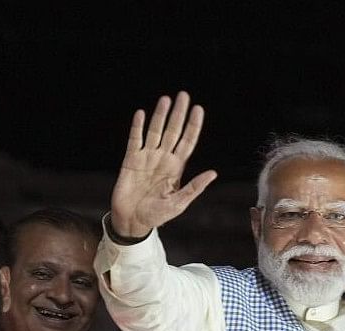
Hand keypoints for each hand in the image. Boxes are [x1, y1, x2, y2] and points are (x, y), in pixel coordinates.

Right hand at [109, 91, 217, 237]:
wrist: (132, 221)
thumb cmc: (157, 215)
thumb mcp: (179, 203)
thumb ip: (194, 187)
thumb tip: (213, 173)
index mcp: (176, 168)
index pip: (187, 142)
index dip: (193, 126)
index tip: (198, 109)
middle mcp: (163, 158)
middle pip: (173, 131)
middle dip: (179, 114)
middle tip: (184, 96)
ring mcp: (147, 157)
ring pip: (155, 131)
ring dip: (160, 116)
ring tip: (165, 99)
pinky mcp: (130, 160)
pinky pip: (135, 140)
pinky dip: (138, 127)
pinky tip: (141, 114)